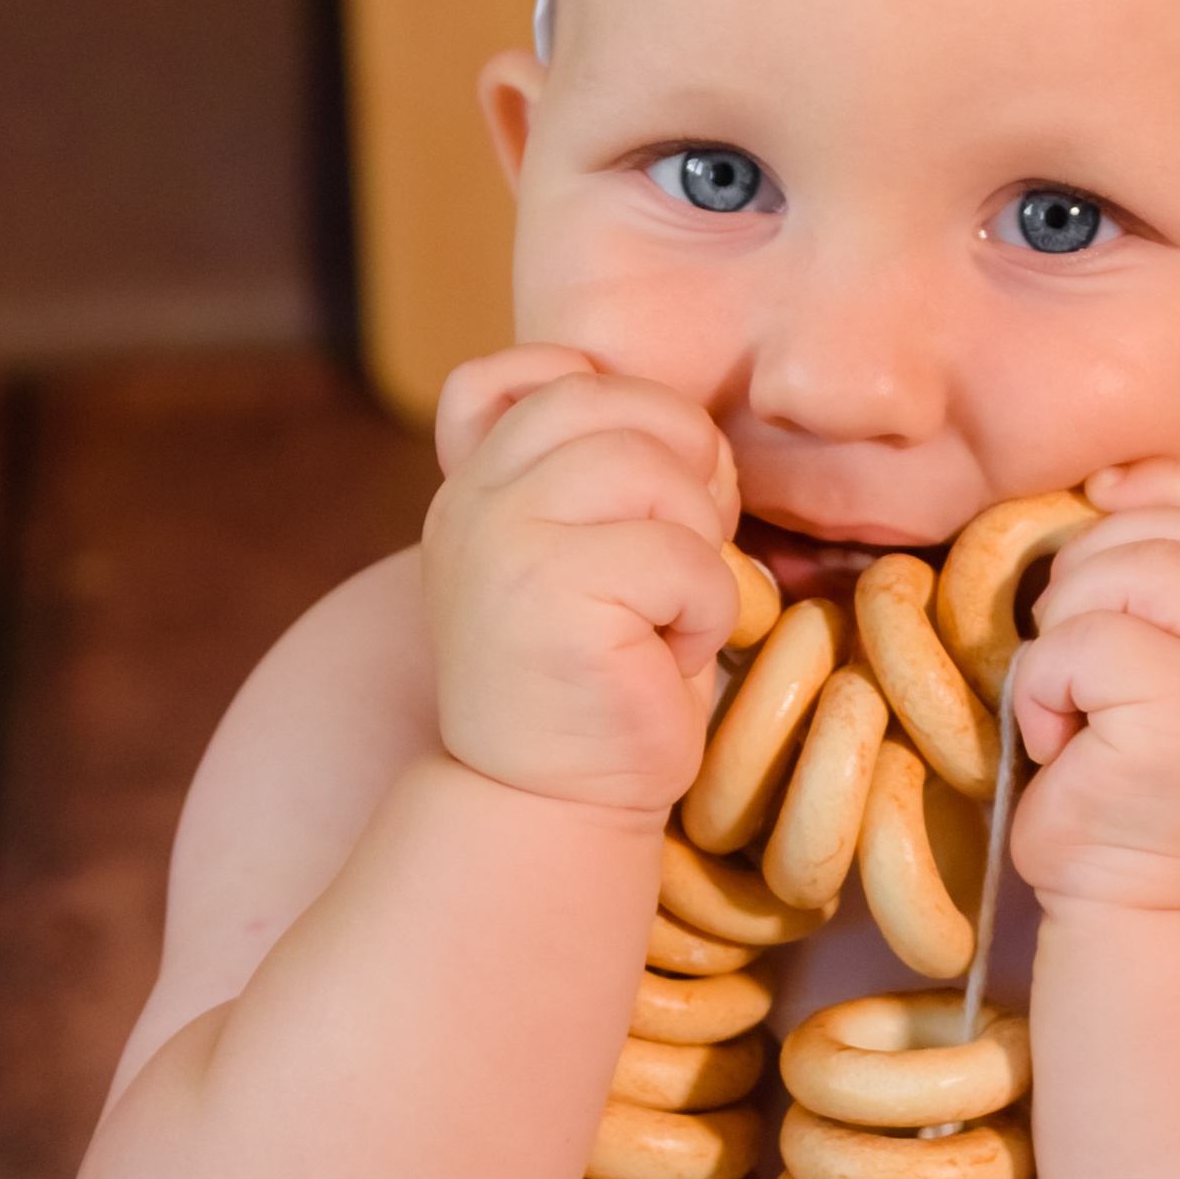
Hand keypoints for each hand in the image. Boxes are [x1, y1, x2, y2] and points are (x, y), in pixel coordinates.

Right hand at [421, 347, 742, 816]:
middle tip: (688, 544)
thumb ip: (588, 475)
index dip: (611, 401)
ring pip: (654, 470)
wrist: (546, 806)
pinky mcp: (551, 593)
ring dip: (698, 542)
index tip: (641, 486)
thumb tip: (679, 417)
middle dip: (684, 460)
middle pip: (610, 401)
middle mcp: (473, 501)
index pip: (522, 372)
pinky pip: (684, 557)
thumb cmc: (594, 680)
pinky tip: (665, 656)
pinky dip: (706, 610)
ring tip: (670, 609)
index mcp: (474, 484)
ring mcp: (502, 541)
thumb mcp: (576, 555)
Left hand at [1009, 463, 1179, 914]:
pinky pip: (1079, 643)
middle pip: (1165, 528)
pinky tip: (1065, 746)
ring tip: (1075, 705)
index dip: (1148, 493)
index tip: (1094, 520)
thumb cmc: (1146, 797)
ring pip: (1122, 571)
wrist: (1164, 923)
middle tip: (1079, 665)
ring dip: (1065, 633)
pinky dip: (1043, 690)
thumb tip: (1112, 481)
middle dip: (1089, 578)